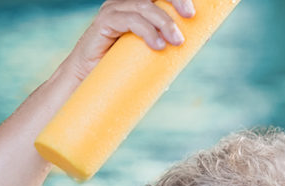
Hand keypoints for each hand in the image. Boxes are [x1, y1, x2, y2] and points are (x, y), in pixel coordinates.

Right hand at [67, 0, 195, 79]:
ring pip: (145, 6)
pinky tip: (158, 45)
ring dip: (164, 22)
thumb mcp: (147, 50)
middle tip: (190, 16)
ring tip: (177, 41)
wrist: (88, 80)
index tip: (194, 10)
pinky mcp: (104, 22)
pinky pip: (130, 20)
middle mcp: (125, 2)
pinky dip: (147, 31)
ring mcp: (114, 10)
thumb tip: (196, 40)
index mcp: (137, 5)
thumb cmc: (120, 66)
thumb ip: (165, 40)